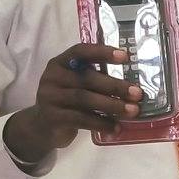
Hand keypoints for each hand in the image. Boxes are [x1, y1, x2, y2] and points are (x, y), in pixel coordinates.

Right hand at [5, 43, 144, 162]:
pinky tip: (116, 127)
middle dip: (114, 85)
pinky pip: (81, 119)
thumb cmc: (67, 101)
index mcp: (60, 63)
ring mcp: (50, 97)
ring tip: (132, 111)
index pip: (80, 51)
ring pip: (85, 98)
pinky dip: (101, 123)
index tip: (125, 56)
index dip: (102, 52)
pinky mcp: (53, 117)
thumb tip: (132, 84)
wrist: (42, 126)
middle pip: (86, 78)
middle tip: (137, 93)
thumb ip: (95, 79)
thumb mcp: (76, 85)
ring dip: (112, 105)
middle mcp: (53, 77)